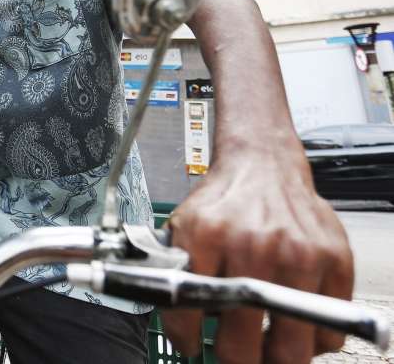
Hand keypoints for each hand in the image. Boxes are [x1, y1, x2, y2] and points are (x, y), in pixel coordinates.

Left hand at [162, 134, 353, 363]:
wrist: (263, 164)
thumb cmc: (225, 200)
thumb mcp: (185, 226)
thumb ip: (176, 269)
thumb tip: (174, 316)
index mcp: (208, 236)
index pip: (189, 310)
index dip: (184, 337)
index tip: (188, 343)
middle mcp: (254, 246)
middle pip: (244, 346)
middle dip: (233, 358)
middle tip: (232, 352)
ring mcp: (299, 256)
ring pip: (292, 349)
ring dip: (275, 357)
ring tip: (264, 347)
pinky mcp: (334, 260)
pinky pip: (330, 329)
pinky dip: (313, 340)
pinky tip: (294, 327)